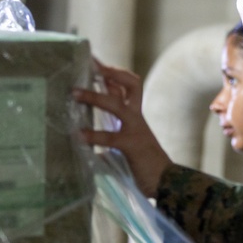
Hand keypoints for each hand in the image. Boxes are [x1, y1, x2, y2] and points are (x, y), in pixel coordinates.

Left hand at [74, 59, 172, 197]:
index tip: (93, 60)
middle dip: (110, 73)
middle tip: (91, 65)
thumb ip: (109, 138)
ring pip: (116, 104)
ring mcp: (136, 129)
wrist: (167, 182)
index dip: (111, 72)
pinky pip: (110, 137)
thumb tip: (82, 138)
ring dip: (94, 97)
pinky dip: (93, 135)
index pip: (126, 87)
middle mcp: (137, 117)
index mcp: (135, 116)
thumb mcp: (126, 145)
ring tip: (74, 93)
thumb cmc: (145, 165)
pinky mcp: (132, 145)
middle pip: (130, 84)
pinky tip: (79, 136)